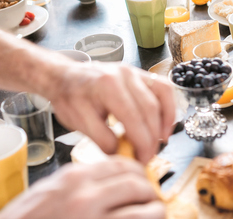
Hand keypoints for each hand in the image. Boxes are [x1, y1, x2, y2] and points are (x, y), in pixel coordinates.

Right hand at [0, 159, 164, 218]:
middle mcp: (86, 197)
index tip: (141, 178)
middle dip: (149, 191)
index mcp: (75, 178)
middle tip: (150, 198)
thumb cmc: (27, 218)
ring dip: (154, 211)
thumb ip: (81, 180)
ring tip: (153, 213)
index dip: (137, 171)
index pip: (121, 164)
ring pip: (144, 210)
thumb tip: (111, 178)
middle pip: (136, 184)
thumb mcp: (53, 188)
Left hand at [46, 62, 174, 163]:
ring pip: (162, 95)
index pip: (134, 118)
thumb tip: (124, 154)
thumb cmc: (70, 98)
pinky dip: (167, 106)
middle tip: (148, 157)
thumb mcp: (79, 122)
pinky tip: (163, 123)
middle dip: (153, 138)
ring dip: (165, 121)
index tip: (142, 161)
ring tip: (161, 141)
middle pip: (150, 109)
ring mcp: (134, 71)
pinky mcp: (139, 73)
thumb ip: (102, 139)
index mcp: (107, 86)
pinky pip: (162, 88)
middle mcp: (125, 74)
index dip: (142, 143)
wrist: (65, 77)